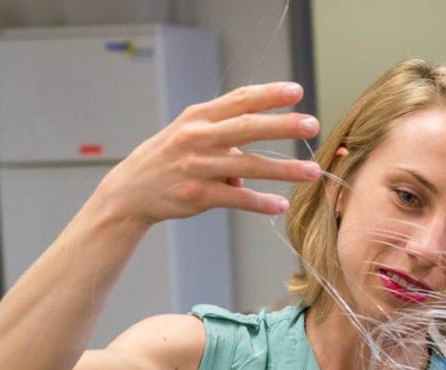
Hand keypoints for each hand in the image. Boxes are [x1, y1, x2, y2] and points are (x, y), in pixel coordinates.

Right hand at [95, 82, 322, 228]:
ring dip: (284, 169)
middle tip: (313, 124)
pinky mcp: (198, 195)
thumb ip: (225, 136)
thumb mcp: (190, 135)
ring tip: (312, 172)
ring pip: (249, 166)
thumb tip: (256, 154)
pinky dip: (261, 202)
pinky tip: (281, 204)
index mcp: (199, 117)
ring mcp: (198, 167)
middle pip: (248, 128)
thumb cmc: (168, 158)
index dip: (269, 94)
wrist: (131, 190)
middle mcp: (199, 138)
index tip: (297, 90)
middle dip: (283, 125)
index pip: (239, 100)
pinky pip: (238, 199)